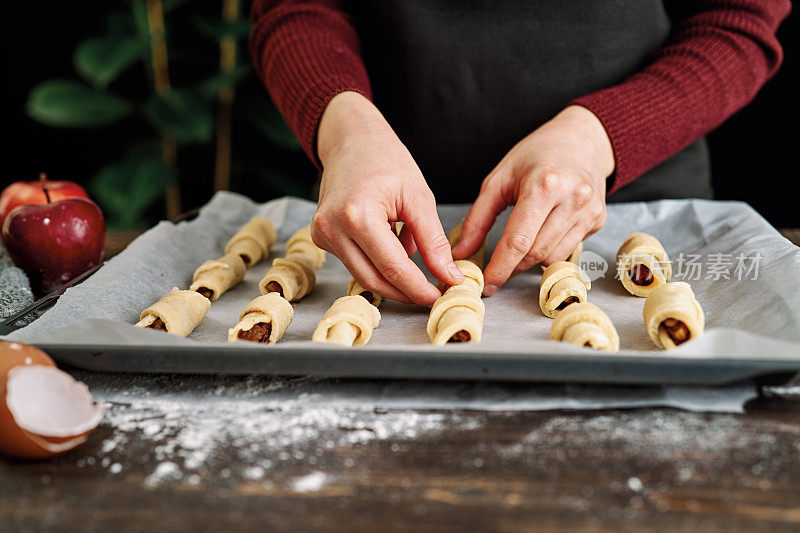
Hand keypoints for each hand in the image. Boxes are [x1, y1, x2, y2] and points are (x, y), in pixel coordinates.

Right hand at [311, 91, 463, 305]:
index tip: (441, 297)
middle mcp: (332, 229)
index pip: (394, 268)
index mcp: (358, 215)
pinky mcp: (320, 238)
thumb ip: (433, 241)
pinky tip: (392, 239)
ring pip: (363, 276)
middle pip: (375, 280)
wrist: (351, 139)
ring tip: (416, 259)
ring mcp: (321, 235)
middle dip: (406, 292)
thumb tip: (448, 277)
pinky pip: (355, 262)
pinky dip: (378, 260)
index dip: (419, 289)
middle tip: (433, 293)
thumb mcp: (419, 197)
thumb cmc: (386, 160)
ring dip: (393, 276)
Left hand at [452, 105, 614, 295]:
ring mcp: (589, 211)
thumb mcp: (499, 179)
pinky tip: (542, 233)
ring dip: (530, 261)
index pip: (518, 240)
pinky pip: (567, 250)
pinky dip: (549, 250)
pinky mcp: (598, 220)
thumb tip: (461, 253)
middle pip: (536, 253)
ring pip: (553, 257)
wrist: (581, 139)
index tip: (486, 284)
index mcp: (544, 185)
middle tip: (494, 272)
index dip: (499, 267)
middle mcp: (572, 199)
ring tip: (517, 249)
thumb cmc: (536, 156)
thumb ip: (477, 219)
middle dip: (512, 268)